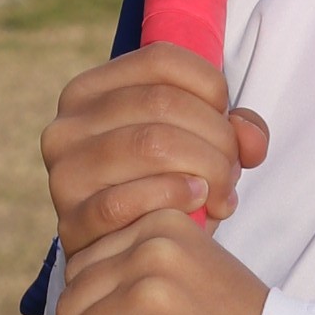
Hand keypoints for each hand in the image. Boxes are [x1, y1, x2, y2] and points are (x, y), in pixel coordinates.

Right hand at [41, 47, 268, 253]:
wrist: (126, 254)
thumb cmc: (164, 188)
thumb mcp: (198, 146)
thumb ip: (234, 130)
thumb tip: (250, 137)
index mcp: (90, 91)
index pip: (161, 59)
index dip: (211, 87)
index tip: (227, 121)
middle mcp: (67, 125)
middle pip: (164, 102)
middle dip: (217, 136)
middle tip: (233, 169)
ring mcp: (64, 173)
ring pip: (151, 143)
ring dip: (207, 168)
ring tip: (222, 193)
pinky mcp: (72, 220)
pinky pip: (127, 199)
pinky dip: (174, 196)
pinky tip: (196, 202)